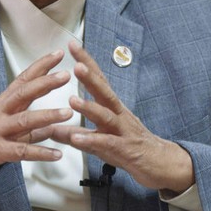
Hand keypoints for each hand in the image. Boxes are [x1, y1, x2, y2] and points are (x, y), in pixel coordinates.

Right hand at [0, 50, 73, 189]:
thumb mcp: (0, 129)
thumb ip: (28, 130)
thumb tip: (51, 128)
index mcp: (1, 104)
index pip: (23, 80)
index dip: (41, 66)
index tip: (58, 54)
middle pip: (24, 93)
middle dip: (45, 82)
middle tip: (66, 74)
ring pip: (24, 120)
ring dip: (47, 116)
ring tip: (68, 113)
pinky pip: (20, 151)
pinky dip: (39, 153)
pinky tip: (56, 154)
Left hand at [52, 41, 194, 193]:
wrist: (159, 164)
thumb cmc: (128, 147)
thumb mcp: (99, 139)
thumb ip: (76, 134)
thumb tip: (51, 129)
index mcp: (112, 107)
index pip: (98, 80)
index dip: (86, 62)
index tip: (72, 45)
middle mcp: (118, 114)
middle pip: (104, 91)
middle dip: (90, 78)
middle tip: (76, 65)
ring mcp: (122, 131)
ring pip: (106, 116)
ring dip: (89, 107)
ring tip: (72, 100)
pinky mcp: (124, 149)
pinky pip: (107, 143)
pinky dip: (92, 140)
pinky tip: (77, 138)